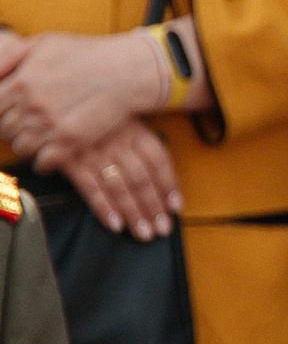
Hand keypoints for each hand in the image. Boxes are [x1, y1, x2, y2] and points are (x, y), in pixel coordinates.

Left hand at [0, 27, 171, 161]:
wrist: (126, 70)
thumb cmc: (86, 54)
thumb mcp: (43, 43)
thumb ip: (9, 56)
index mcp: (23, 81)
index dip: (0, 111)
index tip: (9, 111)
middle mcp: (33, 105)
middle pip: (5, 129)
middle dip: (12, 127)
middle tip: (27, 122)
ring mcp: (51, 125)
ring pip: (21, 147)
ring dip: (27, 142)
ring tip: (40, 134)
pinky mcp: (71, 141)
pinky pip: (42, 162)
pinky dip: (42, 160)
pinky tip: (50, 151)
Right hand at [56, 120, 182, 238]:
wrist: (55, 109)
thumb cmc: (97, 120)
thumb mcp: (123, 122)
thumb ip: (141, 145)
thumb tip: (163, 182)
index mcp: (134, 130)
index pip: (159, 160)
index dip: (169, 185)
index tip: (176, 206)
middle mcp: (117, 141)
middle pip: (141, 178)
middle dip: (153, 207)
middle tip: (162, 229)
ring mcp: (94, 151)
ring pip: (120, 187)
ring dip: (133, 213)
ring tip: (143, 234)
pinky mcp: (71, 160)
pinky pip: (91, 188)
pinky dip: (104, 208)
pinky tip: (115, 225)